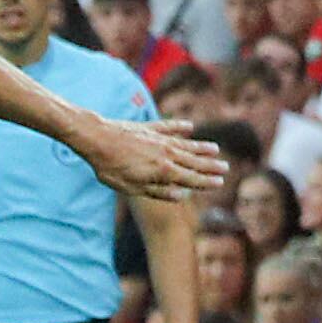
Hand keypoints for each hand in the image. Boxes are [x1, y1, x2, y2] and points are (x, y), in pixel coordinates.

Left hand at [72, 117, 224, 201]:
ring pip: (186, 144)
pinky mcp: (149, 128)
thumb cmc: (111, 168)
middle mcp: (166, 153)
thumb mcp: (132, 188)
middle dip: (210, 166)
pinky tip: (190, 127)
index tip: (220, 182)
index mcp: (163, 171)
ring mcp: (159, 139)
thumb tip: (183, 195)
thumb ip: (158, 192)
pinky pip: (170, 127)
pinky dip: (180, 127)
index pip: (191, 178)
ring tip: (215, 149)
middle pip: (193, 161)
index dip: (206, 181)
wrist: (97, 139)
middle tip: (225, 168)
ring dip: (201, 147)